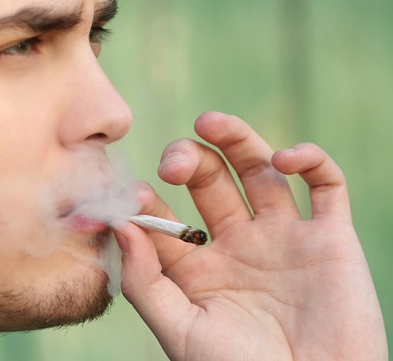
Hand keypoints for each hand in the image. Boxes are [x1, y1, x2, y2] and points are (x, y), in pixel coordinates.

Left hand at [114, 112, 387, 360]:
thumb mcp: (179, 329)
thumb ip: (144, 279)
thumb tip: (119, 224)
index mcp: (199, 269)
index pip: (167, 218)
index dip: (149, 201)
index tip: (134, 192)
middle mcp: (239, 246)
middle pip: (210, 182)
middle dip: (189, 160)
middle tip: (174, 161)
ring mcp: (285, 238)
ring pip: (259, 171)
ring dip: (236, 139)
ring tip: (209, 122)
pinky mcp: (332, 239)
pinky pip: (326, 186)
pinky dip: (310, 160)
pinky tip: (284, 158)